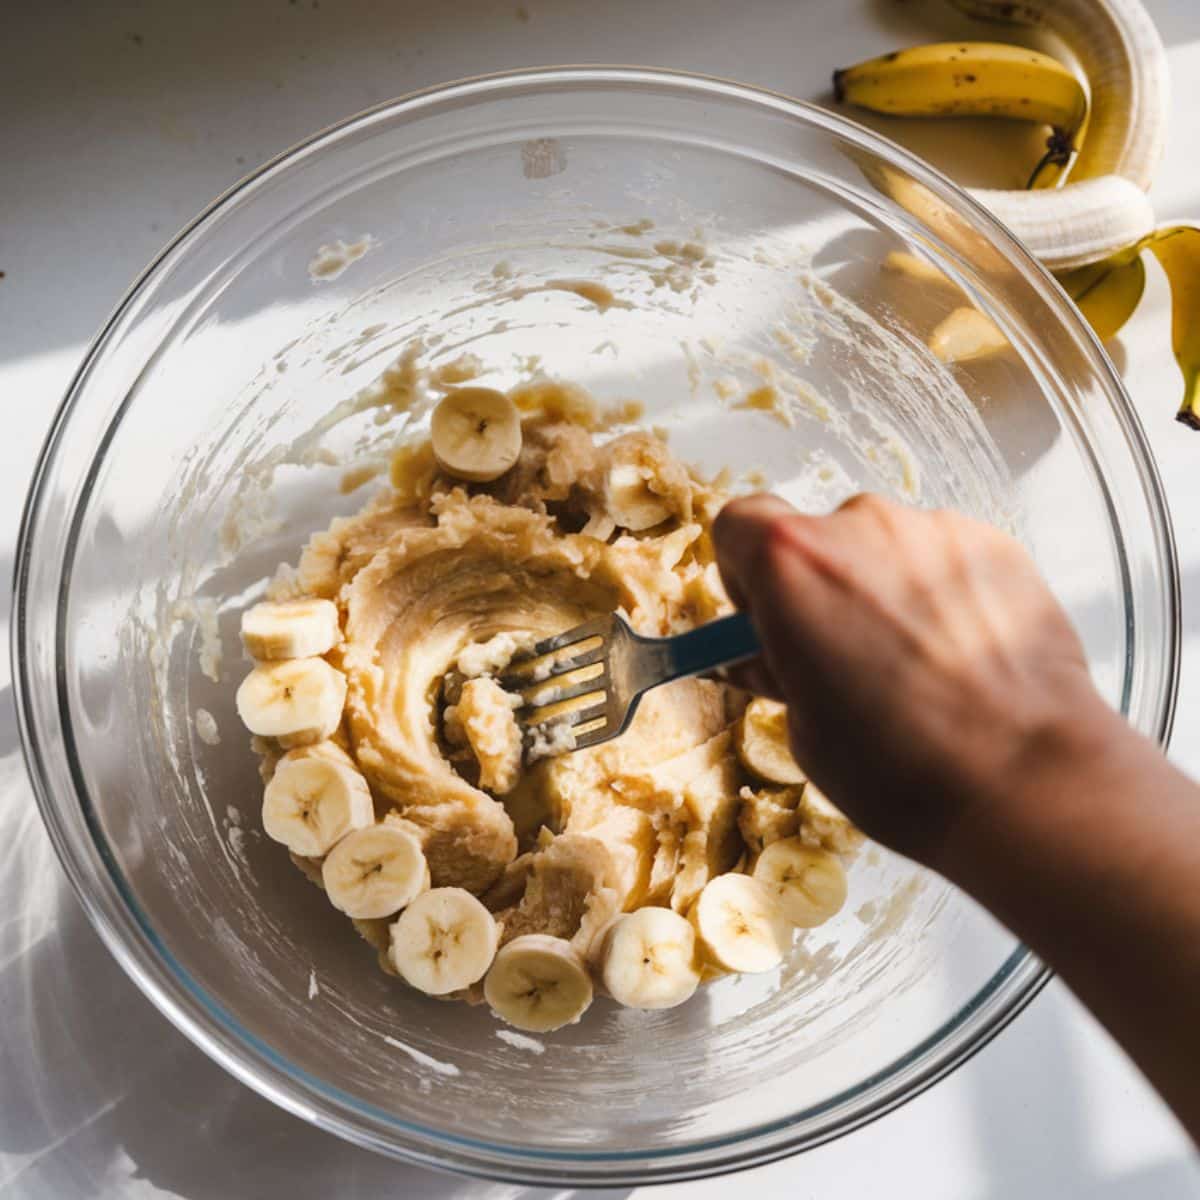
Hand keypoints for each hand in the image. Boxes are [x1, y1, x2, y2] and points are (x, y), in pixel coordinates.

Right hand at [713, 493, 1112, 867]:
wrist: (1025, 778)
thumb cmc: (897, 765)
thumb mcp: (803, 727)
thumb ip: (778, 668)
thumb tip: (770, 654)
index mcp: (792, 562)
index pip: (739, 523)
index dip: (745, 571)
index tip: (764, 615)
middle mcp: (861, 523)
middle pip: (817, 537)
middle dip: (821, 587)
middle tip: (843, 655)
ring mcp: (935, 529)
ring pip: (883, 548)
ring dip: (883, 589)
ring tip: (915, 664)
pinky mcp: (995, 545)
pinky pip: (943, 559)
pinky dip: (940, 594)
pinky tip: (961, 657)